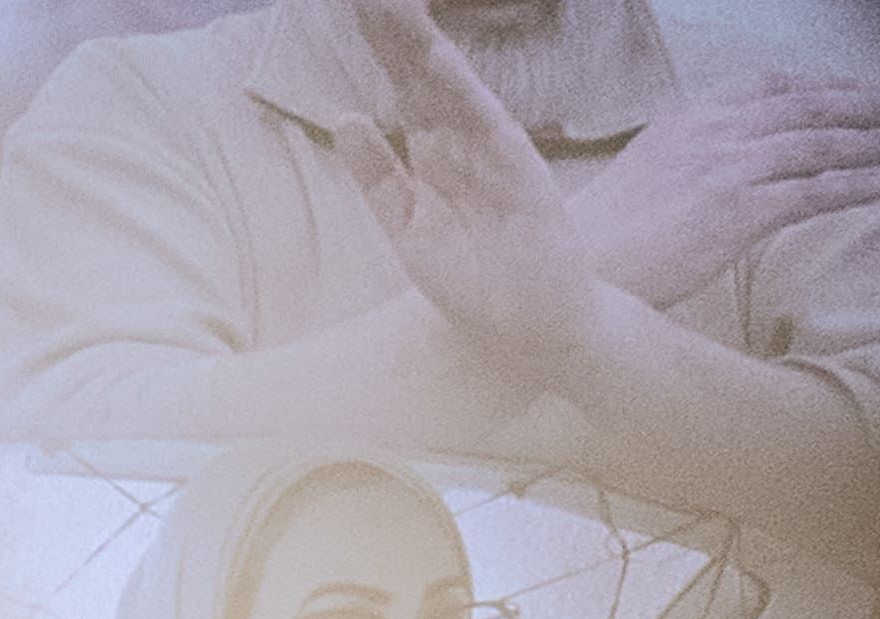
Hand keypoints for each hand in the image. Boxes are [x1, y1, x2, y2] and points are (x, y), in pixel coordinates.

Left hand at [329, 0, 617, 381]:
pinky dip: (457, 92)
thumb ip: (377, 174)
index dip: (381, 45)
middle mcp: (462, 139)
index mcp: (434, 151)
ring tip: (388, 4)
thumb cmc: (475, 279)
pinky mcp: (514, 169)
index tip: (356, 4)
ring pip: (447, 86)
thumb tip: (346, 117)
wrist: (533, 325)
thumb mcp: (405, 225)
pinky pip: (480, 124)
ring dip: (419, 44)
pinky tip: (432, 60)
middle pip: (420, 73)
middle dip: (394, 29)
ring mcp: (489, 149)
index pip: (402, 85)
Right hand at [569, 74, 879, 309]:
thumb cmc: (596, 240)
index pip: (772, 87)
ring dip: (876, 144)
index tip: (855, 93)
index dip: (824, 87)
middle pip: (810, 108)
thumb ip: (691, 160)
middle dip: (869, 106)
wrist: (574, 270)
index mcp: (690, 118)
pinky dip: (856, 185)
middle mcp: (715, 132)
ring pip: (822, 145)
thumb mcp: (645, 175)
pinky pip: (814, 191)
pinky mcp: (741, 210)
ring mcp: (730, 168)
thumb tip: (724, 171)